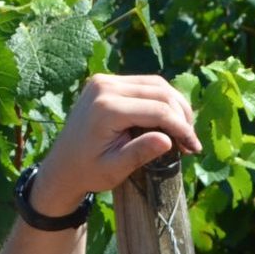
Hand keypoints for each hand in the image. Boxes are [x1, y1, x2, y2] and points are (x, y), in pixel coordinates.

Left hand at [27, 75, 203, 216]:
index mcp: (106, 109)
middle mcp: (105, 87)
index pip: (157, 110)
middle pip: (160, 92)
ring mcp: (104, 81)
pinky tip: (169, 120)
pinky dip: (161, 100)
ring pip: (156, 84)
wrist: (61, 167)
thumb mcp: (113, 169)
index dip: (181, 128)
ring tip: (184, 131)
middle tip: (191, 143)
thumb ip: (139, 153)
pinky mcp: (106, 82)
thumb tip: (169, 140)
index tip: (194, 149)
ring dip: (175, 106)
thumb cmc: (87, 173)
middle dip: (182, 116)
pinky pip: (144, 85)